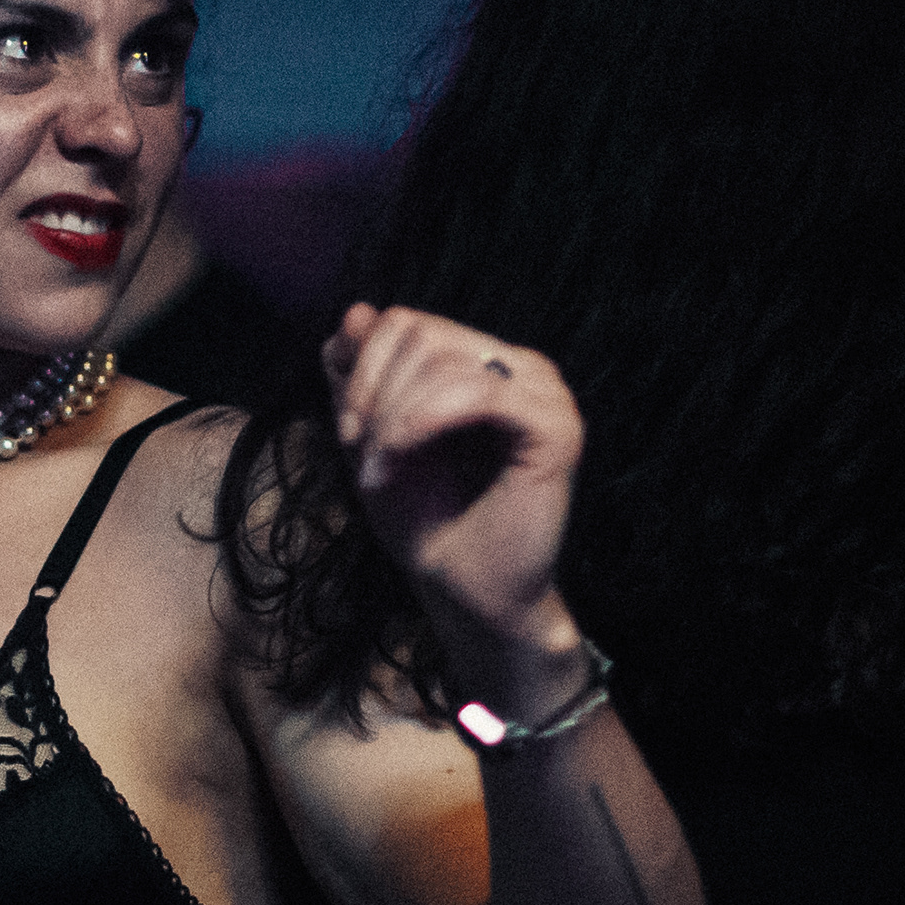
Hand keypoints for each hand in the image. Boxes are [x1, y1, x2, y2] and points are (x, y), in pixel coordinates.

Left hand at [325, 304, 586, 697]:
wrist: (464, 594)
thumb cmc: (426, 520)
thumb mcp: (372, 438)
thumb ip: (360, 376)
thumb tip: (355, 310)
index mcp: (486, 363)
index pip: (407, 321)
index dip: (362, 370)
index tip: (348, 434)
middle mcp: (522, 367)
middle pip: (420, 331)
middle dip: (372, 394)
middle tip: (361, 456)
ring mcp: (545, 393)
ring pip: (442, 359)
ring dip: (390, 418)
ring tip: (377, 472)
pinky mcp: (556, 427)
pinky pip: (479, 393)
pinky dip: (419, 425)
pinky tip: (396, 464)